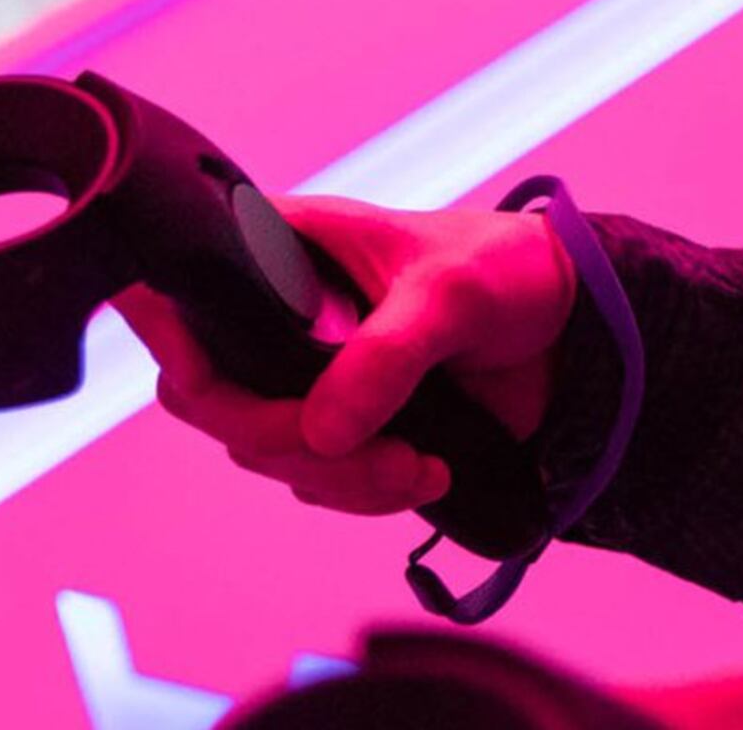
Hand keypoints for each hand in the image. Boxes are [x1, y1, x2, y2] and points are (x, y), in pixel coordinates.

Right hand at [117, 193, 577, 517]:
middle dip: (278, 437)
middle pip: (214, 396)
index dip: (168, 333)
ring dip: (338, 477)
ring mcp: (310, 375)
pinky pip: (319, 479)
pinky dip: (364, 492)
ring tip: (418, 467)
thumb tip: (322, 431)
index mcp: (287, 249)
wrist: (575, 328)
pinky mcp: (349, 426)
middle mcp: (281, 314)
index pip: (185, 286)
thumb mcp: (454, 292)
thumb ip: (387, 354)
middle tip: (358, 450)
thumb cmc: (508, 271)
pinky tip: (427, 475)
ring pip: (268, 450)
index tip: (207, 377)